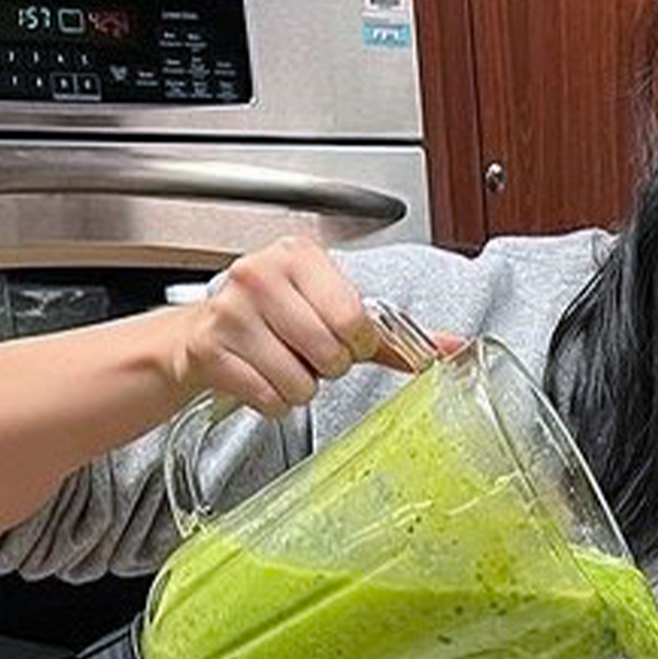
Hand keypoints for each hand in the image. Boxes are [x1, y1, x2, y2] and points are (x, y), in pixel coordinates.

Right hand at [168, 236, 451, 416]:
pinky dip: (272, 401)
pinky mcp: (209, 349)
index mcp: (300, 257)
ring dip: (298, 387)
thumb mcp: (332, 311)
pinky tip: (259, 376)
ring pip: (299, 383)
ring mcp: (231, 311)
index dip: (357, 343)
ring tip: (281, 363)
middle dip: (327, 367)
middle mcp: (261, 275)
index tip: (344, 339)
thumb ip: (392, 334)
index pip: (355, 318)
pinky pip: (268, 399)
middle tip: (307, 353)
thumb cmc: (275, 318)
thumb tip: (452, 349)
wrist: (205, 332)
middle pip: (330, 355)